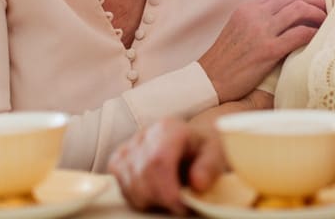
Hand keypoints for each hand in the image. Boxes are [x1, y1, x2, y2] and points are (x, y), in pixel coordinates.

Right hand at [108, 118, 225, 214]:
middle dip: (161, 199)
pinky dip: (139, 197)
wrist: (190, 142)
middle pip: (142, 176)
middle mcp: (144, 134)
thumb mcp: (216, 154)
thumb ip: (210, 167)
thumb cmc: (202, 149)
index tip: (182, 206)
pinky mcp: (117, 160)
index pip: (158, 161)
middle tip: (180, 204)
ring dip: (151, 200)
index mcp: (169, 129)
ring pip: (130, 186)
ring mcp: (127, 147)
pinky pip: (122, 188)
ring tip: (171, 193)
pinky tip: (156, 191)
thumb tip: (198, 183)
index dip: (167, 190)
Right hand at [199, 0, 325, 101]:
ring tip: (326, 22)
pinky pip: (298, 35)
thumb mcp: (238, 29)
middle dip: (315, 0)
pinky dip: (313, 33)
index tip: (315, 0)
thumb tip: (285, 16)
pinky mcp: (267, 51)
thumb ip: (258, 19)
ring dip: (317, 14)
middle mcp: (254, 15)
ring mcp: (260, 32)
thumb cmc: (226, 60)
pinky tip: (318, 37)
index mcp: (247, 9)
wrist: (208, 81)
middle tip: (327, 9)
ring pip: (299, 10)